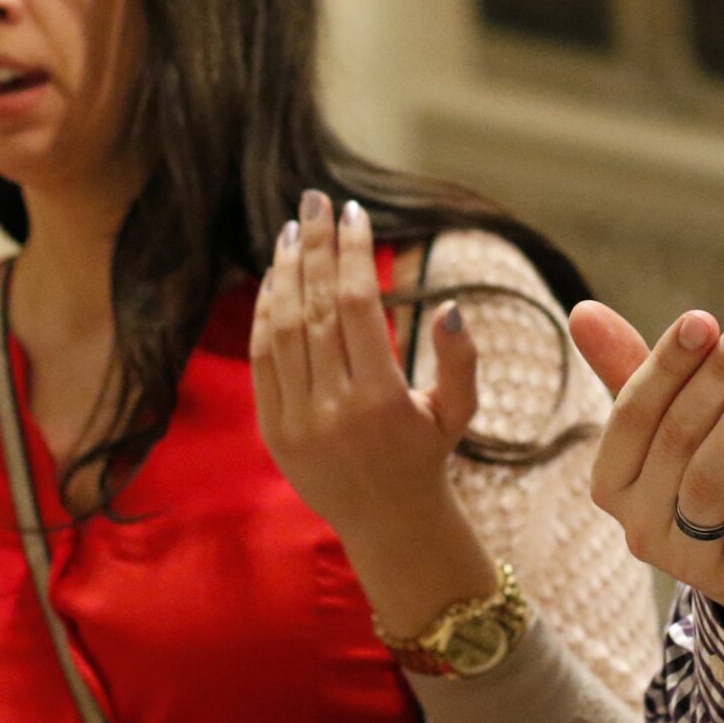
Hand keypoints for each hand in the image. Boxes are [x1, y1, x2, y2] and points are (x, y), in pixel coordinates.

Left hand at [252, 190, 478, 545]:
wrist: (387, 523)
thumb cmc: (428, 455)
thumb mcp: (459, 411)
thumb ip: (460, 359)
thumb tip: (449, 305)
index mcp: (381, 400)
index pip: (356, 307)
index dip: (351, 255)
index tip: (354, 214)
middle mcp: (332, 409)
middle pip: (315, 307)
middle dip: (315, 246)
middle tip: (315, 199)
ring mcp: (296, 420)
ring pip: (283, 328)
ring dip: (286, 272)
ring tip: (294, 230)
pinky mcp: (272, 430)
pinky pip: (263, 359)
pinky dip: (266, 312)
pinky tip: (276, 277)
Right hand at [571, 302, 723, 640]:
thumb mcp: (685, 427)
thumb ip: (638, 374)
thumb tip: (582, 310)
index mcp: (614, 482)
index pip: (633, 413)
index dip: (667, 364)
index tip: (703, 318)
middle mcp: (640, 526)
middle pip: (677, 437)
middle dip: (720, 374)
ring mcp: (689, 561)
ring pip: (710, 478)